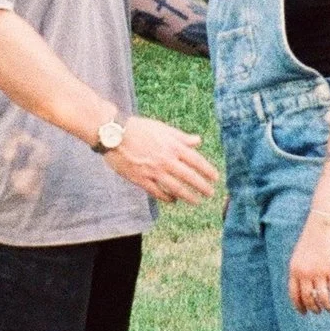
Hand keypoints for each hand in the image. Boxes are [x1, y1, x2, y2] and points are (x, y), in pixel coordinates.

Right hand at [102, 116, 218, 203]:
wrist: (114, 134)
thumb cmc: (139, 128)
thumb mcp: (163, 128)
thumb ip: (181, 137)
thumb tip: (198, 141)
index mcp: (173, 146)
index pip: (197, 161)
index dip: (208, 171)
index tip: (215, 178)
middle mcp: (166, 160)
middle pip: (190, 177)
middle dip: (202, 187)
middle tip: (210, 194)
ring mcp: (154, 171)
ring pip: (176, 188)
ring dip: (189, 196)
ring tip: (196, 201)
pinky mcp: (141, 180)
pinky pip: (158, 193)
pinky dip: (168, 198)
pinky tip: (174, 201)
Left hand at [288, 214, 329, 312]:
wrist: (324, 223)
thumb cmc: (313, 237)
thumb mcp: (299, 254)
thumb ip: (300, 269)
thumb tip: (303, 285)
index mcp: (295, 270)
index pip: (294, 294)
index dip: (299, 306)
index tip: (304, 313)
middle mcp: (305, 273)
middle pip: (308, 298)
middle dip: (314, 308)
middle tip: (319, 311)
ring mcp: (319, 272)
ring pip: (322, 297)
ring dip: (326, 306)